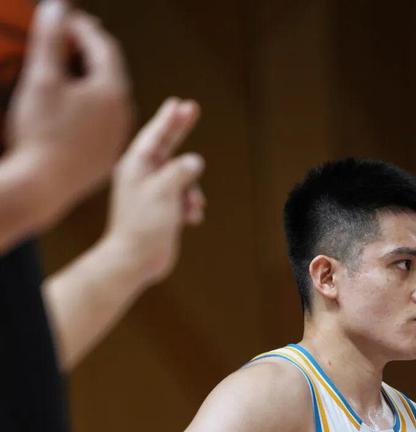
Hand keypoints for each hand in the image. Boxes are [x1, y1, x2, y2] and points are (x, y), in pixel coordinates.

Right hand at [6, 0, 131, 227]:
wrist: (43, 186)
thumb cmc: (41, 132)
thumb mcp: (42, 78)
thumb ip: (51, 38)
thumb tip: (57, 6)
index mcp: (113, 92)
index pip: (104, 47)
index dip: (82, 28)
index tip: (65, 19)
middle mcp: (123, 115)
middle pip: (110, 72)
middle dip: (89, 51)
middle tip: (69, 38)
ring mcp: (117, 138)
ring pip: (108, 99)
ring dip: (90, 80)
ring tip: (69, 70)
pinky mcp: (107, 157)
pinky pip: (102, 123)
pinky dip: (89, 107)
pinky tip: (72, 107)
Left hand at [101, 97, 205, 288]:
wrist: (135, 260)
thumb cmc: (144, 224)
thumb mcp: (164, 190)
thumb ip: (181, 170)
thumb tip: (195, 161)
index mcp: (136, 166)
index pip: (155, 135)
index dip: (169, 118)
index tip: (180, 103)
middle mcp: (143, 176)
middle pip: (166, 147)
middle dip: (180, 132)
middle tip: (192, 110)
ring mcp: (152, 194)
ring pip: (181, 178)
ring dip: (192, 190)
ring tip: (192, 205)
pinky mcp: (162, 213)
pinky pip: (182, 200)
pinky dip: (190, 207)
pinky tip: (191, 219)